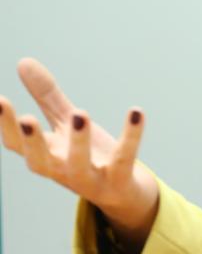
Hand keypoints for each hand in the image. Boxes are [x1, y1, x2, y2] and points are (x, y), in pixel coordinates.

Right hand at [0, 58, 158, 251]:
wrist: (122, 192)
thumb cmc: (86, 155)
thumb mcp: (64, 125)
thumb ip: (46, 97)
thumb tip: (23, 61)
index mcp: (46, 155)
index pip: (16, 144)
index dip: (4, 125)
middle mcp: (61, 170)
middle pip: (39, 160)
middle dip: (32, 141)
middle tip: (26, 118)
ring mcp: (89, 177)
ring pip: (79, 163)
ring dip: (79, 140)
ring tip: (80, 113)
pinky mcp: (119, 178)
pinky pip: (125, 157)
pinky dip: (131, 136)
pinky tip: (136, 112)